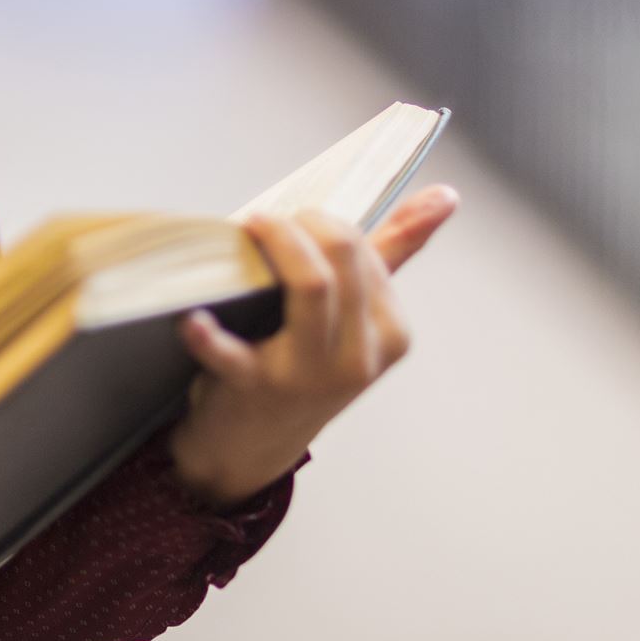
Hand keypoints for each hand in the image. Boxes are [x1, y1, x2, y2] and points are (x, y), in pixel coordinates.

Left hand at [165, 183, 458, 508]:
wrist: (256, 444)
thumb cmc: (305, 364)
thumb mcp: (355, 317)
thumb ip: (396, 252)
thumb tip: (447, 195)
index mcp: (391, 333)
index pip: (365, 249)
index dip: (320, 222)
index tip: (291, 221)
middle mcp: (360, 356)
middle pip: (342, 255)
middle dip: (300, 223)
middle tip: (264, 222)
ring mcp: (311, 375)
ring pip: (310, 285)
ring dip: (272, 245)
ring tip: (243, 232)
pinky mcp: (257, 389)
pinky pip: (232, 354)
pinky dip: (208, 335)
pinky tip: (192, 318)